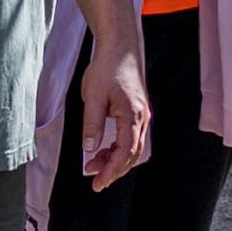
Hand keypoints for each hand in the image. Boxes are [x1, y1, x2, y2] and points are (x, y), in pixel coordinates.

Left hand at [79, 32, 153, 185]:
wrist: (120, 46)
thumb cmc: (107, 67)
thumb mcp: (93, 97)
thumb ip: (92, 125)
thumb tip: (90, 150)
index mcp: (132, 116)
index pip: (125, 154)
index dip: (111, 171)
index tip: (97, 184)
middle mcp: (141, 118)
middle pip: (132, 155)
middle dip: (113, 169)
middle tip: (93, 177)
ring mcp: (141, 115)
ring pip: (132, 148)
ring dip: (115, 159)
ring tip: (93, 163)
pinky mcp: (137, 111)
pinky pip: (131, 137)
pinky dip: (118, 148)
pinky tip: (104, 149)